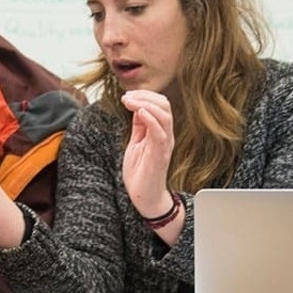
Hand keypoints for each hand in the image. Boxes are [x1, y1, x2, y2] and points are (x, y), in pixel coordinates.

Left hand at [121, 90, 174, 217]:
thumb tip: (137, 108)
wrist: (145, 197)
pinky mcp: (160, 154)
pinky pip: (160, 133)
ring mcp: (164, 144)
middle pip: (164, 105)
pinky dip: (150, 119)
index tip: (127, 95)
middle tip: (127, 97)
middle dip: (145, 96)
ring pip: (164, 115)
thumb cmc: (141, 172)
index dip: (145, 95)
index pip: (160, 104)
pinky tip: (139, 113)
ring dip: (145, 104)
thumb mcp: (136, 143)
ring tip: (129, 102)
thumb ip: (139, 127)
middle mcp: (166, 135)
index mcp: (160, 131)